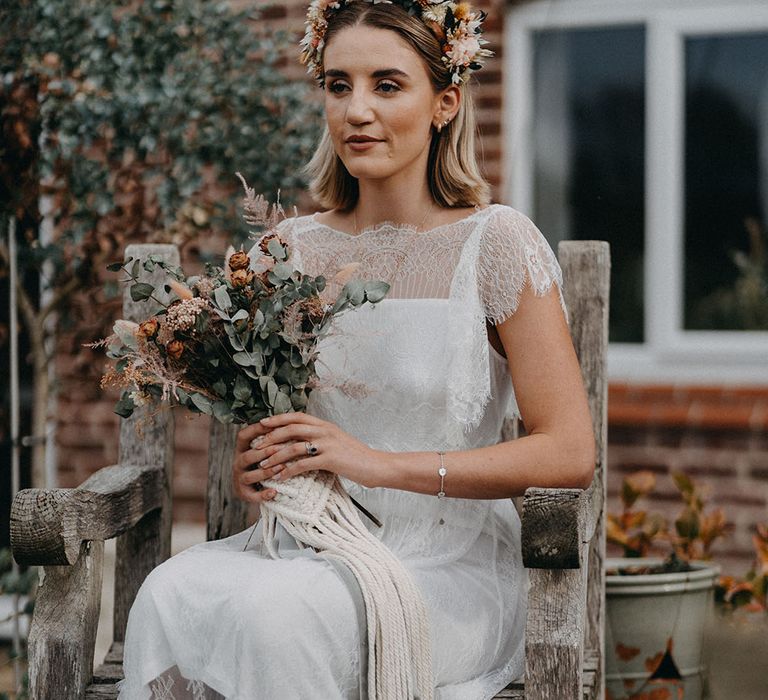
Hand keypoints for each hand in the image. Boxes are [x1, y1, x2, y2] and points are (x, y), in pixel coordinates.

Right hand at [233, 421, 289, 503]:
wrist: (256, 486)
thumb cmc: (266, 460)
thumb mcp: (265, 447)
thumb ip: (273, 436)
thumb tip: (291, 420)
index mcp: (243, 448)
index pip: (244, 435)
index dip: (255, 430)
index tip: (271, 425)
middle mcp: (238, 462)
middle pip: (248, 456)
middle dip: (265, 452)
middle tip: (281, 448)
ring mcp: (239, 478)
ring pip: (250, 475)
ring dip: (266, 472)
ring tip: (281, 468)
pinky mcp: (243, 493)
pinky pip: (252, 495)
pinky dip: (263, 494)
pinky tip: (275, 492)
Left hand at [254, 412, 386, 487]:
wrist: (377, 465)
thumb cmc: (357, 456)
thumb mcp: (338, 441)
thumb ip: (322, 438)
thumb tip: (304, 442)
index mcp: (325, 425)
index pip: (297, 417)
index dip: (278, 419)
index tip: (262, 424)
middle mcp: (325, 431)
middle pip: (291, 428)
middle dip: (271, 436)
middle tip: (257, 445)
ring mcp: (328, 444)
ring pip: (294, 446)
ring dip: (276, 456)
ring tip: (263, 464)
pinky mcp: (330, 459)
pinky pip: (304, 464)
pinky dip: (289, 471)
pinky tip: (281, 477)